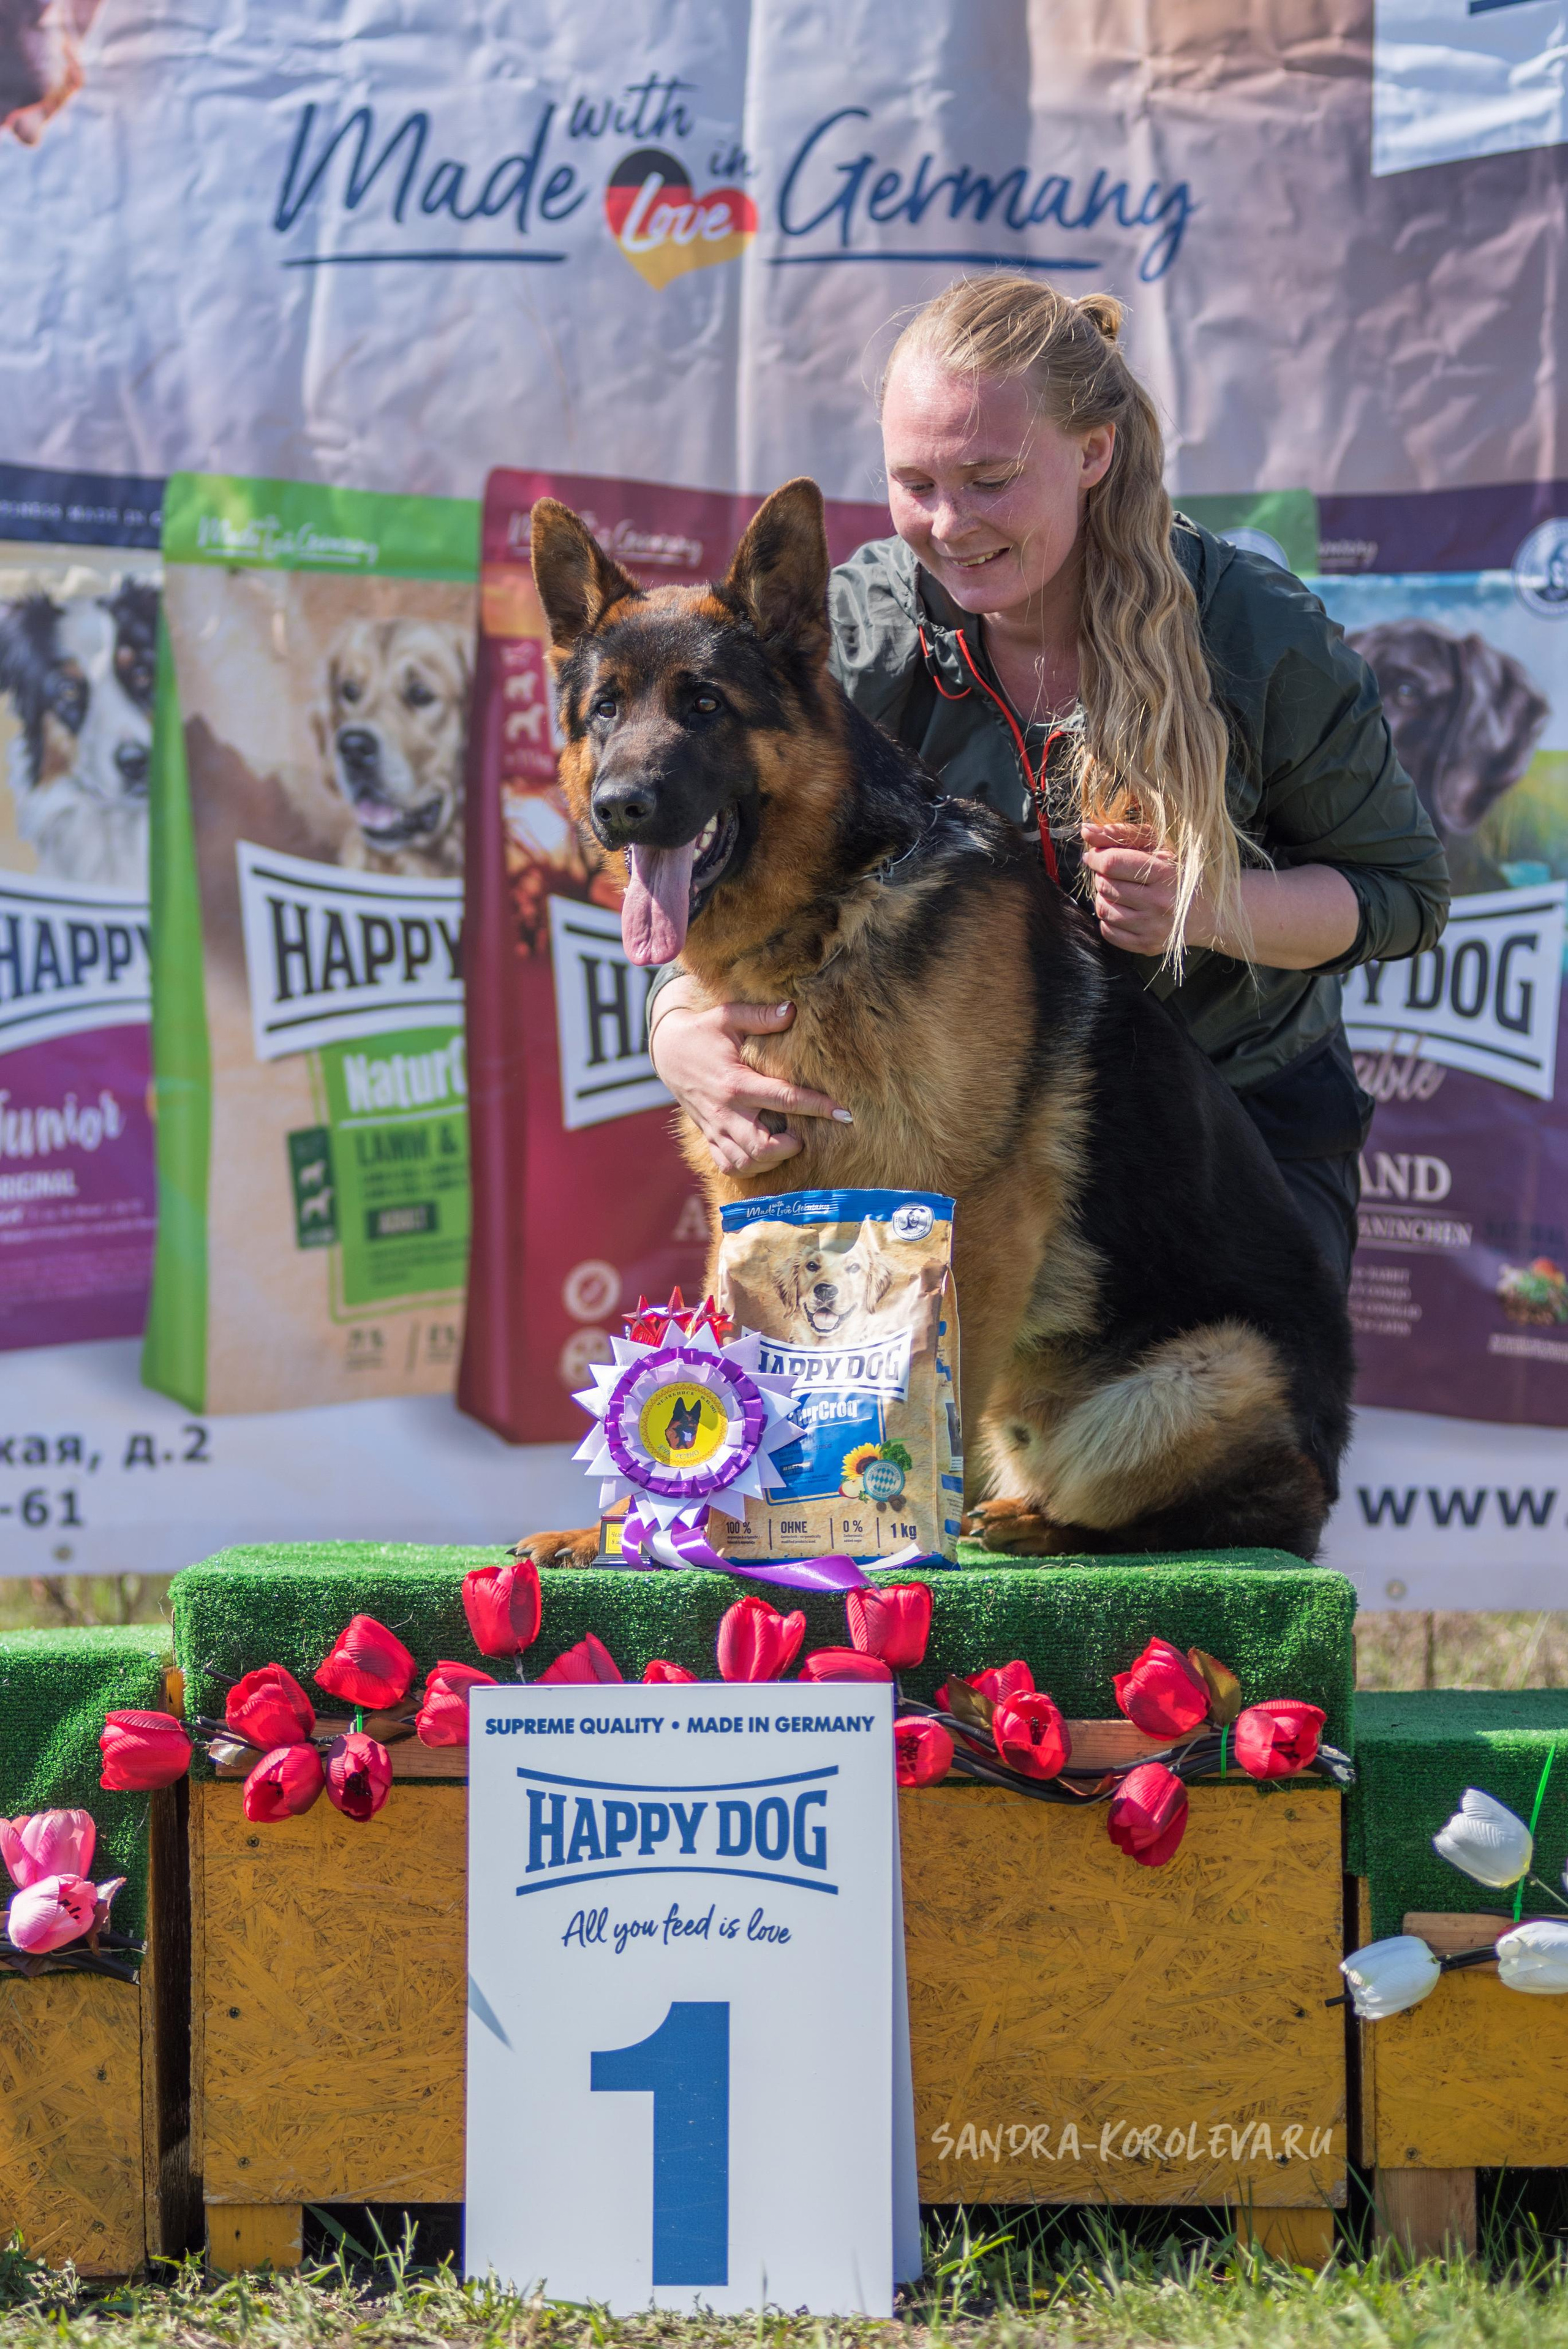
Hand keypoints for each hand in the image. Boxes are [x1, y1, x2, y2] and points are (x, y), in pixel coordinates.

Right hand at [648, 989, 850, 1175]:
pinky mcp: (709, 1137)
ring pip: (746, 1162)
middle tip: (806, 1133)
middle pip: (762, 1146)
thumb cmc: (703, 1032)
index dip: (818, 1107)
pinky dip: (750, 1167)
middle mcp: (725, 1112)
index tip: (845, 1113)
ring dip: (773, 1160)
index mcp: (735, 1083)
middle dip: (792, 1146)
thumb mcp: (728, 1016)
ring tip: (788, 1143)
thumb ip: (761, 1017)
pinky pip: (729, 1166)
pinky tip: (766, 1154)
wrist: (666, 1051)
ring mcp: (715, 1129)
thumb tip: (792, 1010)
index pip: (784, 1099)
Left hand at [1080, 821, 1208, 955]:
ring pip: (1103, 909)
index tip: (1094, 854)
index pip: (1113, 864)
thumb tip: (1086, 831)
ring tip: (1120, 890)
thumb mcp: (1160, 844)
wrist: (1212, 910)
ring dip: (1104, 896)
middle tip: (1115, 872)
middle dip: (1103, 876)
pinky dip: (1109, 918)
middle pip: (1105, 886)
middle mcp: (1159, 904)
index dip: (1097, 857)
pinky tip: (1124, 909)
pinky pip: (1108, 932)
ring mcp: (1153, 928)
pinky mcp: (1148, 946)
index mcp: (1165, 873)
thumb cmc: (1182, 870)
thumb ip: (1123, 835)